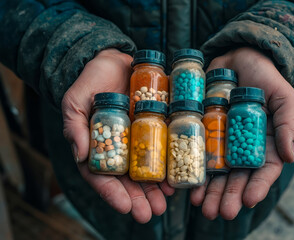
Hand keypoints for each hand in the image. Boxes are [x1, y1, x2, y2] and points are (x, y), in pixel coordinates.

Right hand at [62, 49, 173, 222]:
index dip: (113, 194)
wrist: (112, 62)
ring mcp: (139, 139)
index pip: (103, 177)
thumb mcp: (75, 102)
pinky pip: (163, 149)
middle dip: (140, 198)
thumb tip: (79, 155)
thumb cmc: (89, 83)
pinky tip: (176, 177)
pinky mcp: (155, 126)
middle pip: (129, 180)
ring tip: (166, 202)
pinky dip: (169, 164)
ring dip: (156, 188)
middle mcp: (121, 148)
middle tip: (151, 213)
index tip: (126, 207)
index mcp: (99, 148)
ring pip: (148, 169)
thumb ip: (75, 127)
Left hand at [191, 47, 293, 219]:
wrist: (238, 59)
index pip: (263, 172)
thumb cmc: (264, 77)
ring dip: (208, 191)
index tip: (248, 200)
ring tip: (201, 206)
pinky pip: (197, 154)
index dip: (257, 187)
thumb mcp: (283, 96)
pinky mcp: (202, 132)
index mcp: (265, 144)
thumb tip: (290, 155)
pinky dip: (192, 170)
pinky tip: (186, 184)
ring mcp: (221, 141)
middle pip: (236, 178)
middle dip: (228, 196)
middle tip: (219, 212)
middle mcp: (241, 148)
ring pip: (215, 173)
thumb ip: (288, 123)